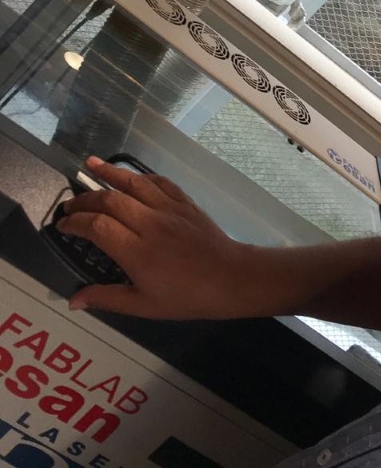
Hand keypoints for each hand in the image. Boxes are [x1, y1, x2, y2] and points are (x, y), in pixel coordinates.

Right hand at [57, 156, 254, 319]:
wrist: (229, 278)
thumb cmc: (185, 297)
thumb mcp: (143, 306)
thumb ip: (106, 298)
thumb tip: (73, 300)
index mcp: (137, 251)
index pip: (97, 226)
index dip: (75, 223)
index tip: (62, 226)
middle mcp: (150, 223)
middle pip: (110, 200)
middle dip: (85, 199)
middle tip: (69, 205)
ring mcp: (169, 208)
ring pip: (134, 183)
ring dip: (110, 173)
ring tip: (90, 165)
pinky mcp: (184, 202)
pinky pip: (159, 182)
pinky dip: (140, 177)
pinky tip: (130, 177)